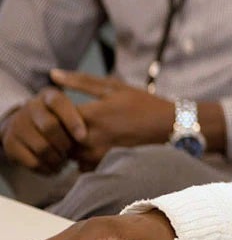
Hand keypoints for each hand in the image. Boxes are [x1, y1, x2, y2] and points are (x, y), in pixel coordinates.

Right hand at [0, 86, 86, 172]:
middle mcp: (31, 107)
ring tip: (65, 162)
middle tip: (73, 152)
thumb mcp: (70, 107)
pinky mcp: (10, 144)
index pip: (59, 103)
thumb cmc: (59, 117)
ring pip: (41, 147)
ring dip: (57, 158)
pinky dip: (46, 168)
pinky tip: (54, 168)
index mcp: (49, 96)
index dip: (72, 121)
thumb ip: (86, 109)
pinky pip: (31, 161)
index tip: (83, 137)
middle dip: (65, 143)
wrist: (24, 126)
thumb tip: (104, 117)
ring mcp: (18, 125)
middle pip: (49, 127)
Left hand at [49, 69, 173, 170]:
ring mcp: (96, 155)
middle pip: (57, 137)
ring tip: (87, 133)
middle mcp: (90, 138)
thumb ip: (81, 81)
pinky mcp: (103, 166)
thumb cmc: (142, 104)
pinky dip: (84, 156)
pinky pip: (81, 164)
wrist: (170, 128)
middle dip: (61, 130)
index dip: (54, 112)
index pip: (53, 116)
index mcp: (91, 115)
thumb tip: (53, 73)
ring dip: (71, 144)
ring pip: (68, 152)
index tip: (62, 108)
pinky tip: (98, 146)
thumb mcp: (115, 88)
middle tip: (74, 121)